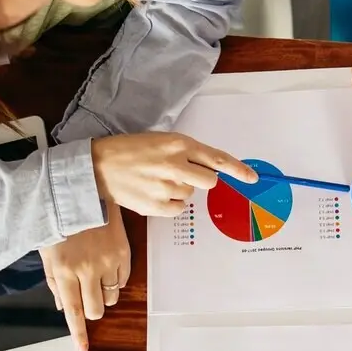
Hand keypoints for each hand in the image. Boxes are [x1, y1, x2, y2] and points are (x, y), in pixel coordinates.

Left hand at [39, 201, 131, 350]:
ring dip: (103, 292)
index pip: (73, 311)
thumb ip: (54, 281)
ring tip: (95, 274)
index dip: (78, 333)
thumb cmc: (59, 220)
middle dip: (92, 308)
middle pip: (96, 309)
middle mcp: (87, 269)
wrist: (81, 190)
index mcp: (64, 270)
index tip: (82, 349)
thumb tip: (63, 307)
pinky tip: (106, 264)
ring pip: (112, 296)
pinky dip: (115, 279)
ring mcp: (108, 261)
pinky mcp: (123, 252)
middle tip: (86, 295)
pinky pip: (123, 279)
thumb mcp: (47, 251)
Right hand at [91, 132, 255, 216]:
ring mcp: (166, 186)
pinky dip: (170, 204)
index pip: (216, 158)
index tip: (252, 179)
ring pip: (191, 195)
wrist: (98, 166)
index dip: (237, 170)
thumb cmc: (131, 151)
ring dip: (180, 190)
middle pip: (209, 182)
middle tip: (180, 175)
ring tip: (156, 181)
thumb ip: (186, 153)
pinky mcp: (156, 205)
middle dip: (200, 180)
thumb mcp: (160, 141)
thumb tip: (210, 170)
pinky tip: (154, 193)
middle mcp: (175, 164)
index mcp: (178, 144)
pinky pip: (178, 209)